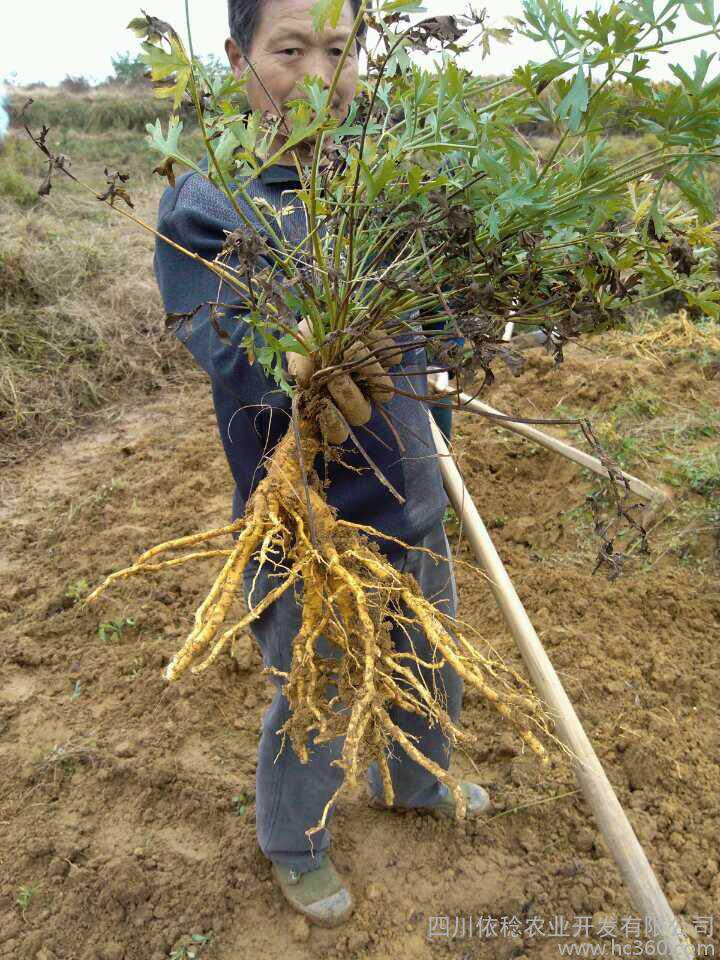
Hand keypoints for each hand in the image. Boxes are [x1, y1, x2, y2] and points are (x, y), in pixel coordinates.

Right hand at [288, 318, 401, 442]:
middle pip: (361, 415)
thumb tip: (305, 379)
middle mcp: (355, 397)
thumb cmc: (308, 337)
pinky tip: (366, 333)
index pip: (336, 432)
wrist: (329, 310)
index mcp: (330, 402)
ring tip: (352, 347)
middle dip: (348, 395)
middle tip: (337, 374)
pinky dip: (380, 344)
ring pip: (383, 392)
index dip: (333, 426)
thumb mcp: (296, 348)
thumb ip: (299, 364)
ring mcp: (374, 380)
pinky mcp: (388, 357)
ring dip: (368, 370)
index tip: (325, 408)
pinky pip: (393, 358)